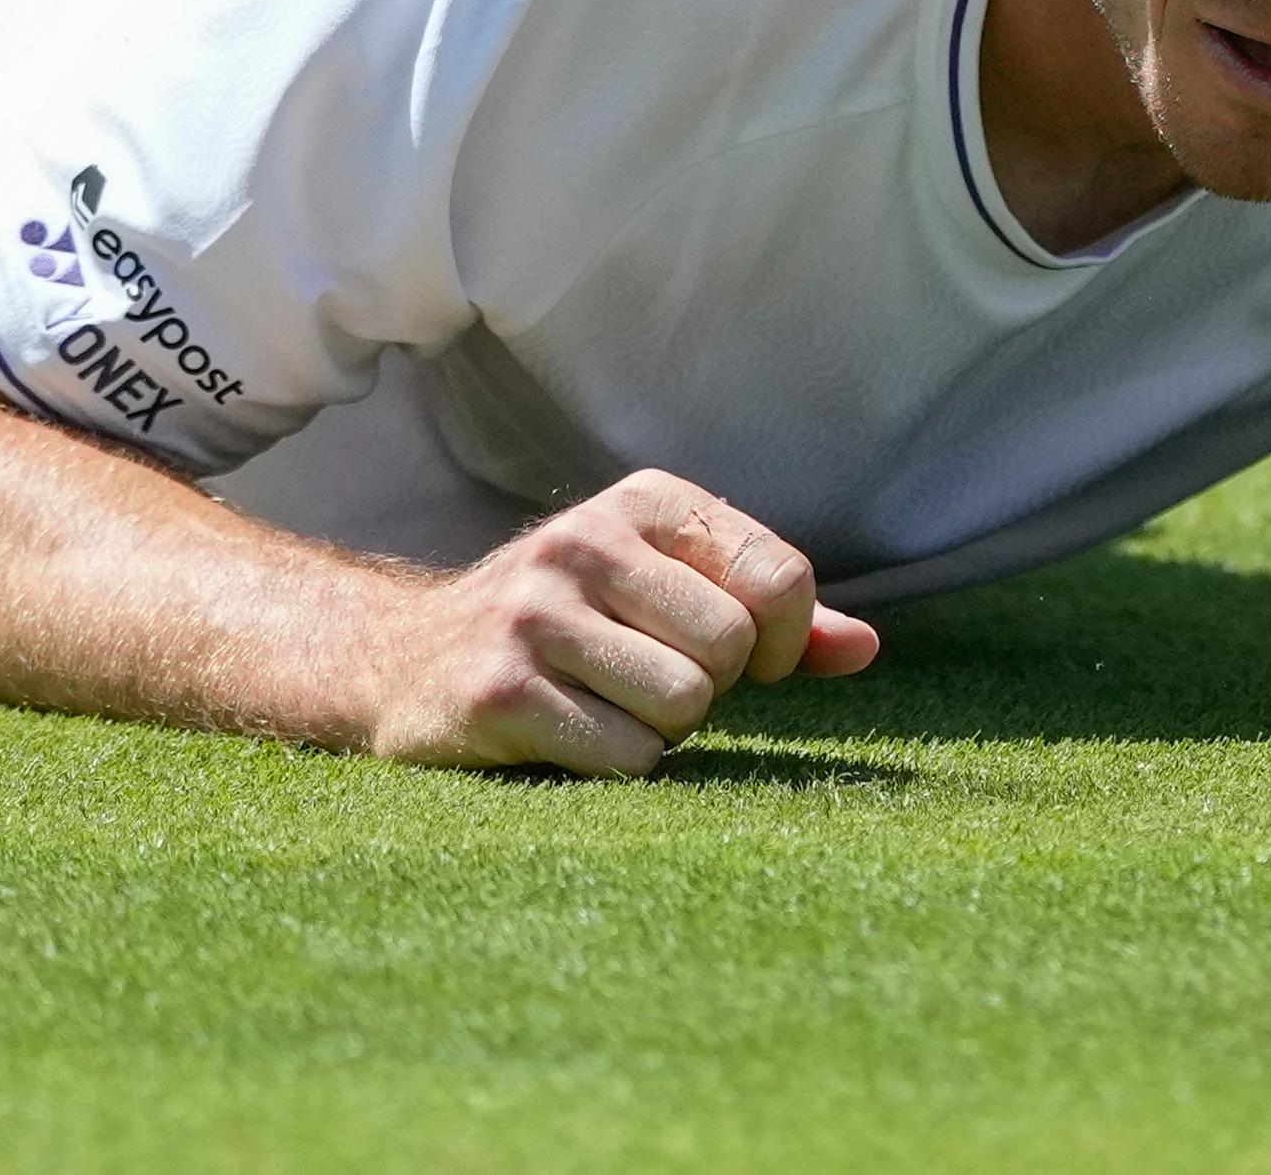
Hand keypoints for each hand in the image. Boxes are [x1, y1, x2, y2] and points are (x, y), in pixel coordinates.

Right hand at [369, 468, 878, 774]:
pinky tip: (569, 736)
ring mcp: (534, 616)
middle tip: (649, 682)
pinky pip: (629, 759)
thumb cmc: (572, 628)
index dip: (785, 642)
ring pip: (684, 707)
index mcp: (645, 503)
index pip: (780, 578)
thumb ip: (776, 618)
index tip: (752, 662)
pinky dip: (618, 767)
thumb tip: (866, 649)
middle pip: (731, 649)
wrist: (404, 657)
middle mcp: (585, 543)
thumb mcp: (669, 591)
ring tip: (606, 704)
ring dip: (661, 731)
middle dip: (710, 688)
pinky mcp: (499, 694)